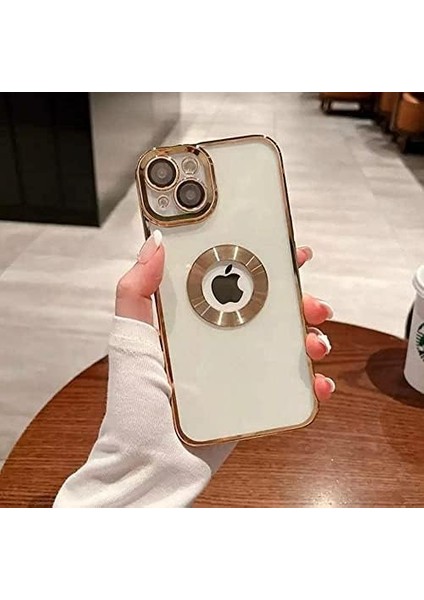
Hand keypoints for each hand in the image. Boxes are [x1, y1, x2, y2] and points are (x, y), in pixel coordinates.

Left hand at [116, 234, 334, 401]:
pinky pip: (289, 385)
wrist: (150, 465)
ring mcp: (237, 370)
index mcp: (192, 320)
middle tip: (312, 304)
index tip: (288, 252)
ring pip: (285, 344)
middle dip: (298, 302)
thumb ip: (135, 291)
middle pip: (268, 309)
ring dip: (311, 338)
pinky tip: (319, 384)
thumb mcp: (129, 341)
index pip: (230, 279)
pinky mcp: (252, 399)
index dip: (262, 263)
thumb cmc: (134, 406)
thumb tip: (154, 242)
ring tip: (315, 345)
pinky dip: (311, 382)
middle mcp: (218, 340)